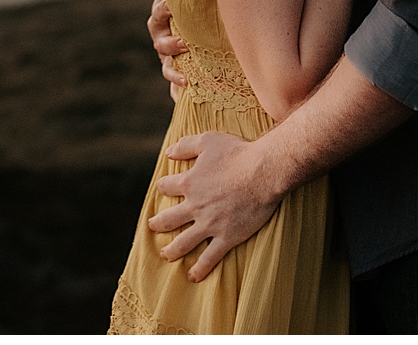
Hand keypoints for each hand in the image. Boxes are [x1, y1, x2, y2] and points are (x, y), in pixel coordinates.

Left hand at [146, 131, 281, 280]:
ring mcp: (210, 224)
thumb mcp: (208, 141)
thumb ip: (186, 146)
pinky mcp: (227, 237)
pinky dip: (200, 268)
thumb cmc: (238, 153)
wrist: (263, 172)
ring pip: (183, 243)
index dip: (163, 186)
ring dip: (172, 251)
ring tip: (166, 255)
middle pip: (168, 219)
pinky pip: (210, 257)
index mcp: (190, 183)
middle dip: (158, 224)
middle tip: (153, 226)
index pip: (166, 187)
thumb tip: (168, 153)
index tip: (163, 188)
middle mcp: (195, 206)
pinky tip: (193, 276)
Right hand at [148, 0, 187, 89]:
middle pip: (160, 41)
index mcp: (163, 13)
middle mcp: (163, 33)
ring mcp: (169, 52)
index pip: (159, 12)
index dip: (164, 9)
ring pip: (166, 63)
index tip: (170, 5)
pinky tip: (186, 91)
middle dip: (171, 44)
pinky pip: (174, 79)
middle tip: (185, 44)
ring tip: (186, 78)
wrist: (194, 12)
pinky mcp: (177, 65)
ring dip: (174, 70)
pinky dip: (178, 86)